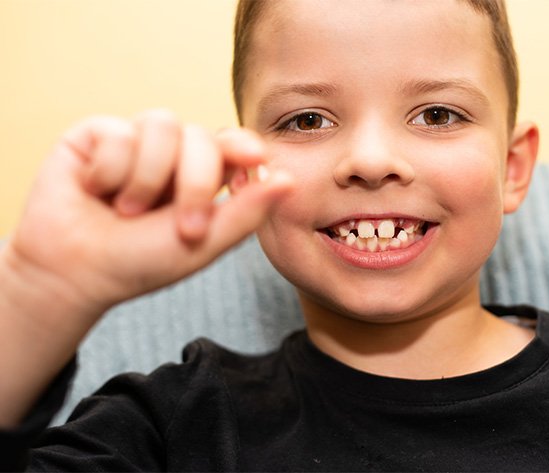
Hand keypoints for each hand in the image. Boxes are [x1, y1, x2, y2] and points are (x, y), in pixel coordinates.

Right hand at [4, 110, 293, 318]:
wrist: (74, 272)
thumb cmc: (139, 263)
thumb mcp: (203, 243)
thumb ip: (247, 212)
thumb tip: (290, 179)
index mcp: (200, 176)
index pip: (231, 145)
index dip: (244, 146)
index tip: (254, 158)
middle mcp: (171, 155)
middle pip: (202, 136)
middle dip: (195, 182)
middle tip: (182, 227)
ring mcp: (135, 141)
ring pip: (164, 124)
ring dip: (148, 178)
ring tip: (127, 212)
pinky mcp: (98, 134)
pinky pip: (119, 131)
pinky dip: (111, 171)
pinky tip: (97, 191)